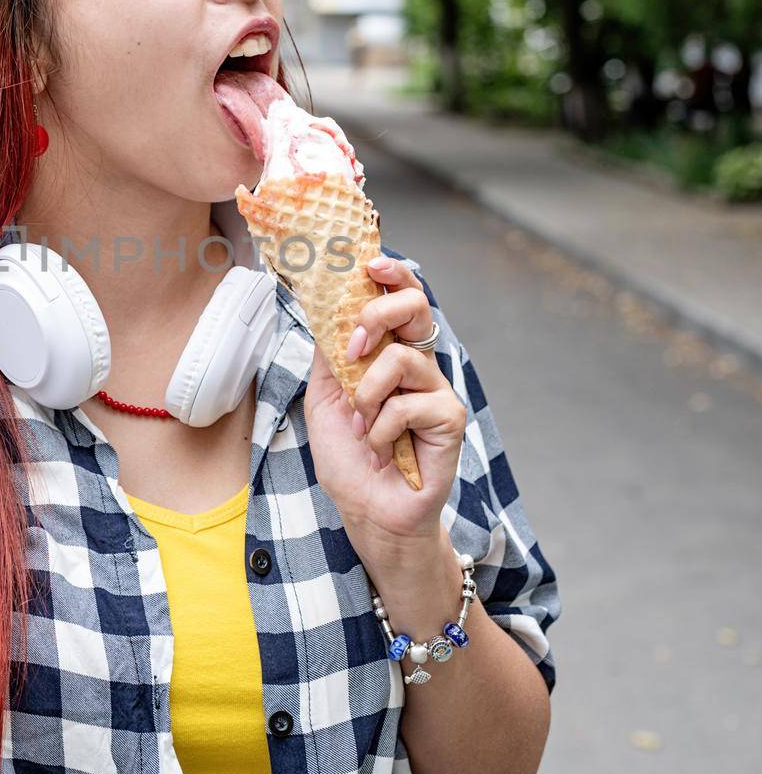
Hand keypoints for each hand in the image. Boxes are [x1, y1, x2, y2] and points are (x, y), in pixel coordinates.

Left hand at [303, 256, 466, 570]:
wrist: (366, 511)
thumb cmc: (349, 458)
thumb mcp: (323, 397)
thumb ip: (329, 352)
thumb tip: (323, 305)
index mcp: (389, 353)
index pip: (401, 299)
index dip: (392, 273)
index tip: (371, 263)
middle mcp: (417, 365)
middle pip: (417, 306)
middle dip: (379, 313)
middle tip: (354, 346)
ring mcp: (436, 390)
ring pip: (401, 359)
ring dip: (366, 395)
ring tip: (360, 424)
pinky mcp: (449, 419)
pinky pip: (409, 404)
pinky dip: (381, 429)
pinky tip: (380, 450)